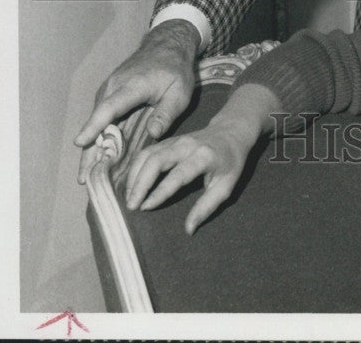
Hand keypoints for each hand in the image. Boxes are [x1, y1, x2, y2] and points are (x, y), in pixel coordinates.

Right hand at [75, 19, 199, 183]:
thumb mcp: (180, 91)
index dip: (94, 126)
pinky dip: (98, 136)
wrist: (166, 45)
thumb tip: (153, 134)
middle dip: (88, 150)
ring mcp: (109, 89)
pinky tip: (98, 157)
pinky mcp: (109, 93)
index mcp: (132, 86)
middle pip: (97, 121)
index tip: (80, 142)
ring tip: (86, 176)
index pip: (109, 108)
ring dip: (91, 147)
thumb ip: (166, 112)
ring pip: (97, 121)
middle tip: (82, 178)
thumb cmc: (175, 69)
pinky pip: (101, 117)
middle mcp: (114, 87)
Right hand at [124, 83, 278, 233]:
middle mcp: (186, 145)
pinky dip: (135, 167)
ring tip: (129, 198)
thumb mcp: (226, 186)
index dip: (160, 191)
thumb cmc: (231, 162)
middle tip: (131, 206)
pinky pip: (146, 151)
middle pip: (156, 160)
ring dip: (134, 175)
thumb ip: (207, 207)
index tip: (145, 207)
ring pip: (147, 154)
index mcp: (203, 156)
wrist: (231, 131)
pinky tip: (131, 184)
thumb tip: (189, 230)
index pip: (177, 174)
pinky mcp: (168, 140)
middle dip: (140, 183)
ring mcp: (175, 139)